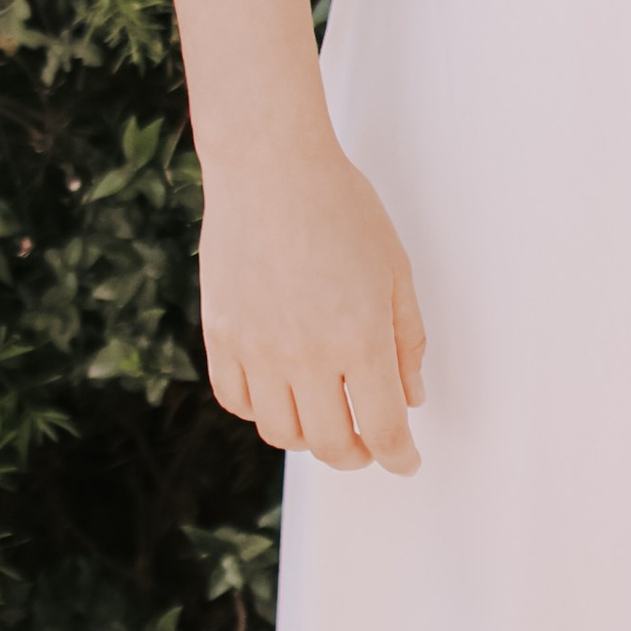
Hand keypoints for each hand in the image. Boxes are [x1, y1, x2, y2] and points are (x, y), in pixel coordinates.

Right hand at [199, 137, 426, 472]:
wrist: (271, 168)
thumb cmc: (340, 207)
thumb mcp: (395, 267)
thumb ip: (406, 338)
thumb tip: (409, 396)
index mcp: (359, 339)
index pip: (383, 428)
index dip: (399, 456)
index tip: (407, 462)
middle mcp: (306, 357)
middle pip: (331, 444)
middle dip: (358, 455)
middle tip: (370, 445)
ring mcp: (257, 351)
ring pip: (281, 433)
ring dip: (310, 437)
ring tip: (327, 416)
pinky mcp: (220, 339)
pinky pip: (238, 402)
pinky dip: (261, 411)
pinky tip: (281, 392)